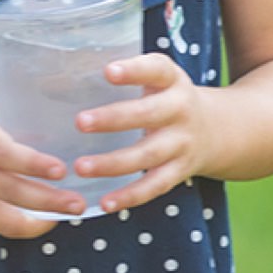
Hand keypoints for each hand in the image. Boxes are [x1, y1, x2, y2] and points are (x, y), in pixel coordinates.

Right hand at [0, 84, 86, 237]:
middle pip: (8, 192)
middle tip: (79, 202)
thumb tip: (64, 90)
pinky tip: (42, 219)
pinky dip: (18, 226)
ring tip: (65, 216)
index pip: (2, 153)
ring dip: (36, 223)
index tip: (62, 169)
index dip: (33, 164)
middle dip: (48, 202)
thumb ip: (11, 98)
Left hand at [72, 53, 209, 214]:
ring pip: (148, 155)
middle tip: (80, 122)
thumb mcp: (155, 78)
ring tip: (80, 167)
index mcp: (172, 80)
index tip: (107, 71)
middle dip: (114, 119)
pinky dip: (130, 196)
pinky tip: (104, 203)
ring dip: (114, 163)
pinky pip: (154, 186)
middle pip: (148, 115)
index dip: (134, 70)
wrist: (220, 130)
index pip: (156, 69)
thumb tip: (52, 80)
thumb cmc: (166, 97)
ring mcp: (182, 143)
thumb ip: (120, 76)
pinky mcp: (180, 171)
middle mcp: (180, 110)